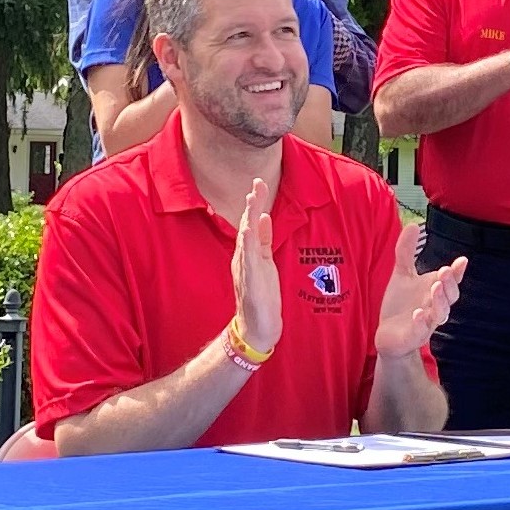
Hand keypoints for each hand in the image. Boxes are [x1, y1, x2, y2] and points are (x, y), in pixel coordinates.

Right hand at [230, 176, 285, 361]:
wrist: (257, 326)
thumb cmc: (261, 295)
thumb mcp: (266, 262)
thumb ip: (263, 240)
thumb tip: (264, 217)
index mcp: (249, 253)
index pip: (252, 223)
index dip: (256, 203)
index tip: (259, 184)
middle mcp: (244, 258)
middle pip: (247, 225)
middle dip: (252, 204)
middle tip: (257, 183)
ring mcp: (245, 268)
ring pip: (246, 238)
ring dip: (249, 217)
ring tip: (252, 198)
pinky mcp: (249, 280)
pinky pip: (247, 259)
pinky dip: (246, 243)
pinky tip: (247, 229)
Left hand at [379, 231, 466, 361]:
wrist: (390, 336)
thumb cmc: (401, 305)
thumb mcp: (402, 275)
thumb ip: (406, 251)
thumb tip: (413, 224)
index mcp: (435, 291)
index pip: (451, 281)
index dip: (457, 272)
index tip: (462, 260)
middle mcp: (435, 307)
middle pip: (450, 297)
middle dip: (449, 284)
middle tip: (445, 270)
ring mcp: (426, 323)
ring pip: (440, 314)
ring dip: (439, 301)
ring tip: (435, 287)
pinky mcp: (414, 336)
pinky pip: (421, 330)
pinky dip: (421, 322)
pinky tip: (417, 313)